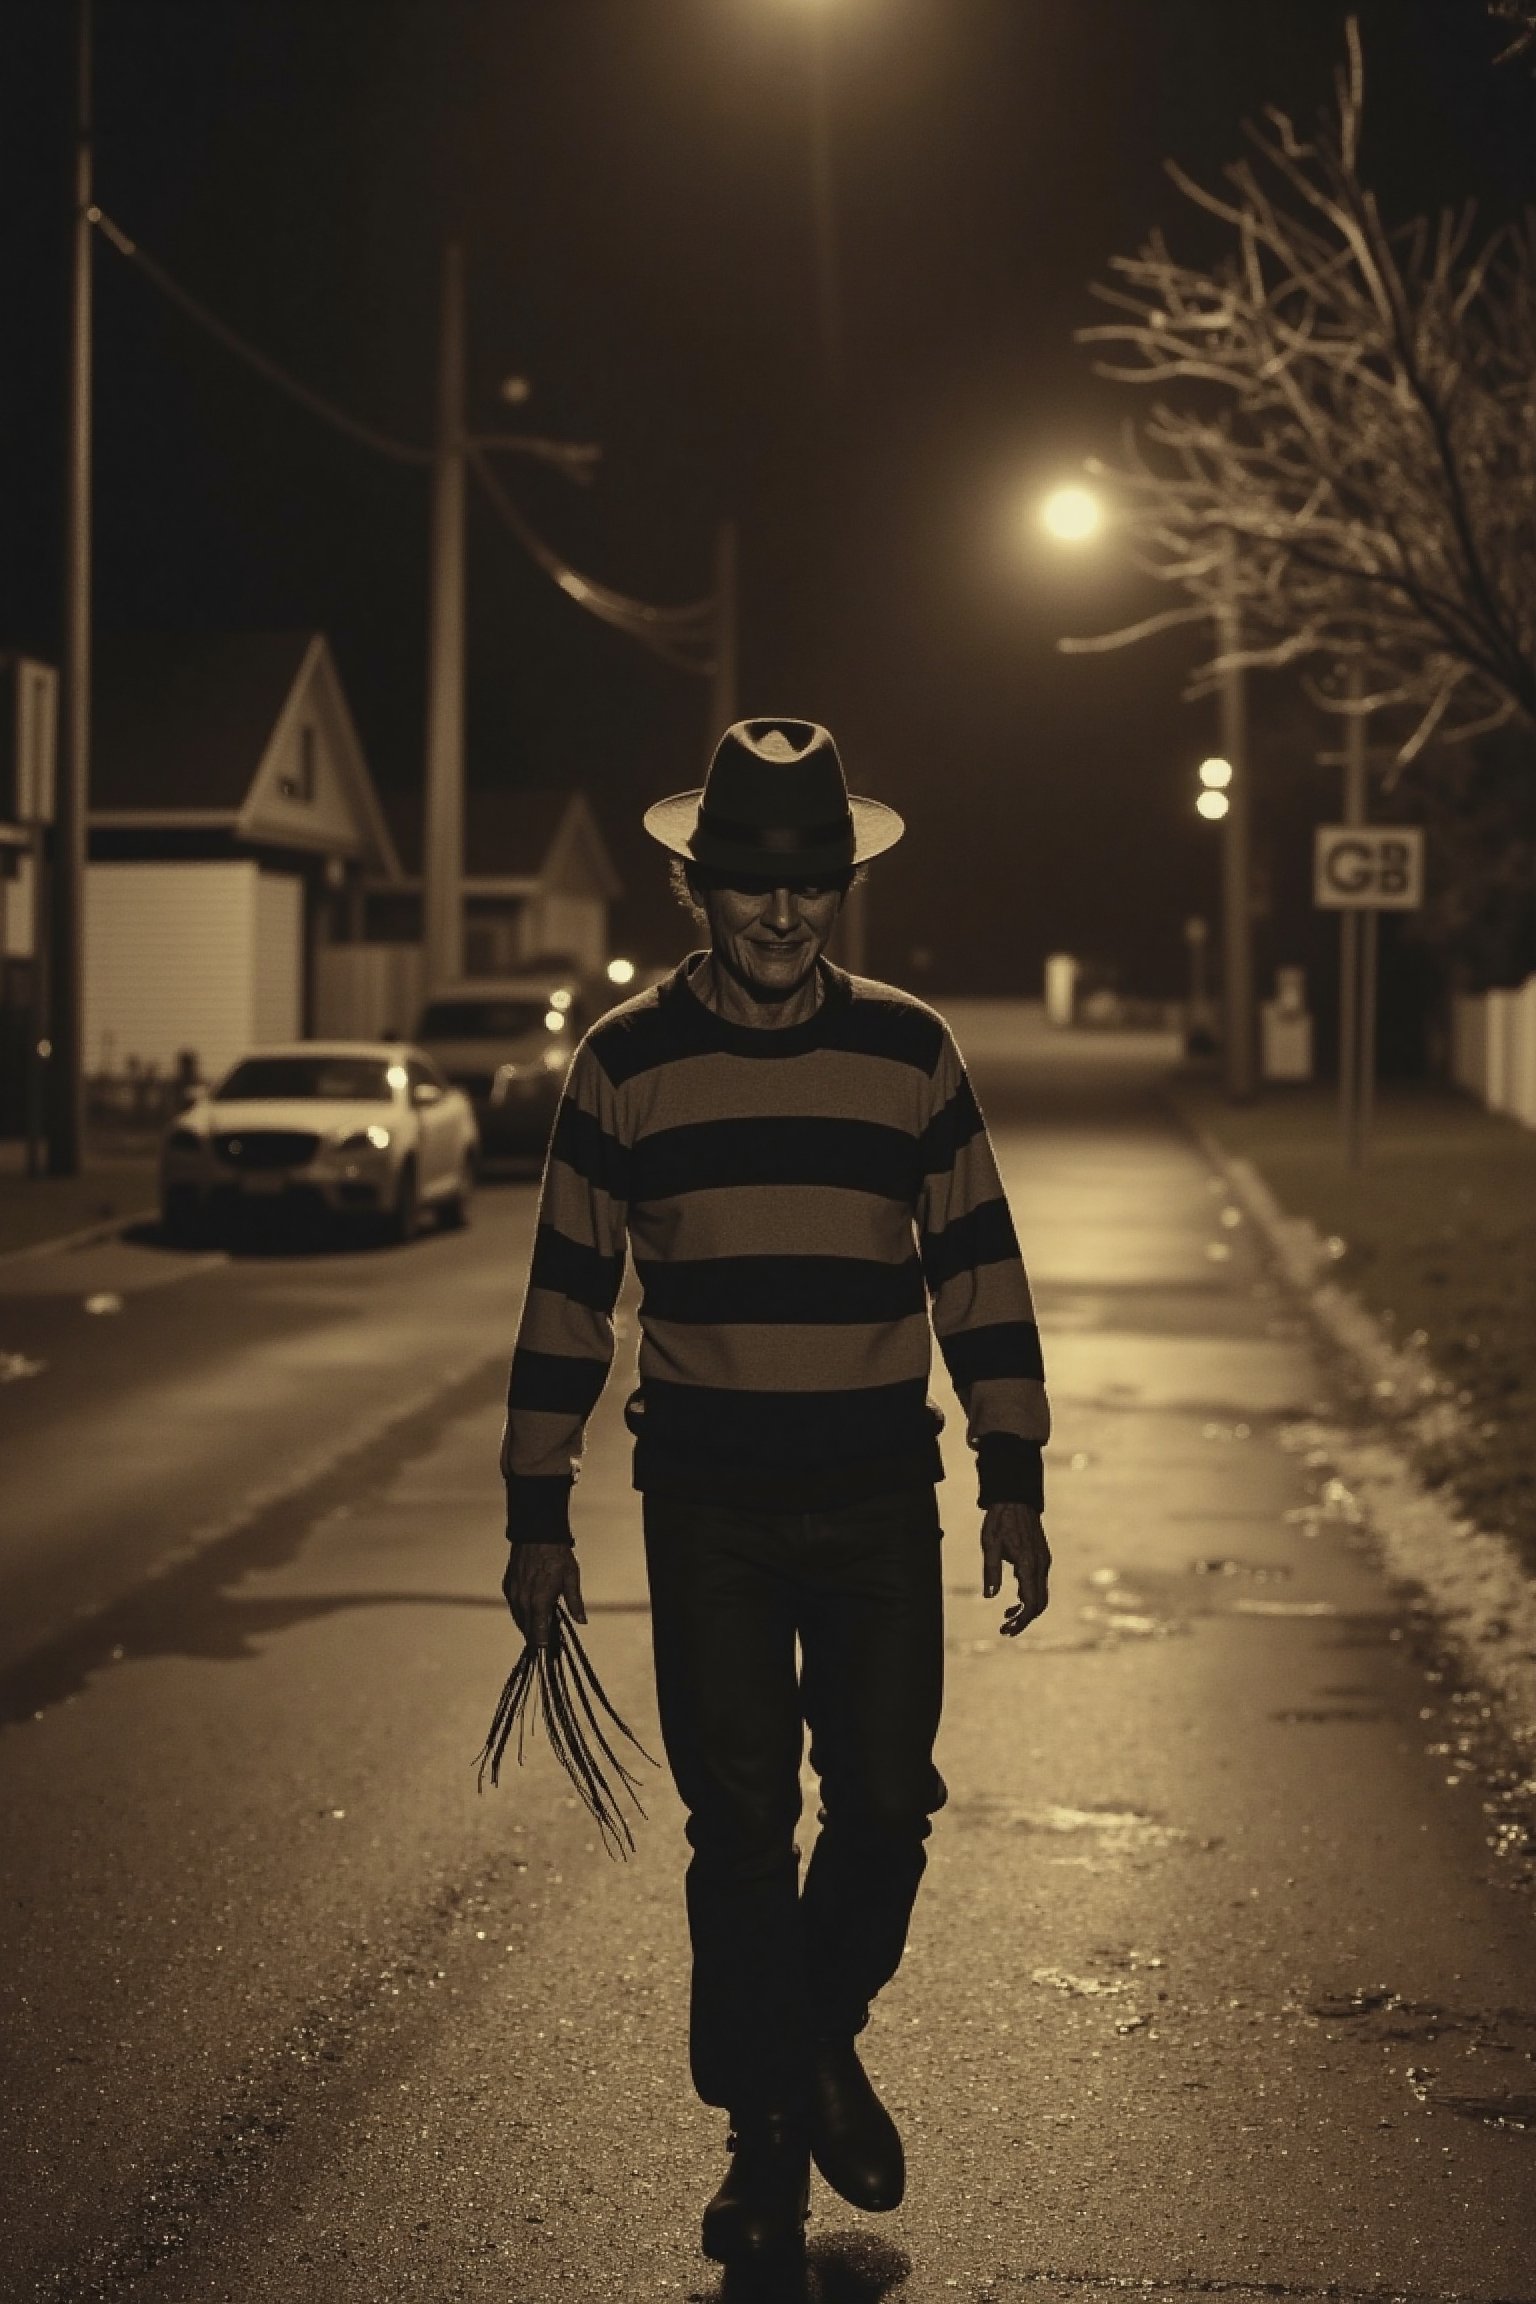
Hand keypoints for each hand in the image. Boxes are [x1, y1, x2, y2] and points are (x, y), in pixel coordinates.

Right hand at [503, 1541, 586, 1649]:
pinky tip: (530, 1613)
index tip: (548, 1652)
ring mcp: (513, 1594)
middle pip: (526, 1630)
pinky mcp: (508, 1586)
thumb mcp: (571, 1578)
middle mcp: (523, 1601)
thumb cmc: (557, 1556)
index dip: (543, 1646)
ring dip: (528, 1627)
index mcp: (539, 1602)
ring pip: (519, 1619)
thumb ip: (575, 1603)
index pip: (538, 1633)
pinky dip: (521, 1614)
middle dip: (536, 1639)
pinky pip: (514, 1607)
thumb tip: (582, 1622)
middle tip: (547, 1644)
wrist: (536, 1534)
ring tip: (539, 1632)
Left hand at [981, 1501, 1050, 1636]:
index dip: (1022, 1621)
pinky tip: (1015, 1599)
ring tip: (1007, 1616)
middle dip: (1024, 1620)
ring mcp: (1044, 1561)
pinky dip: (1029, 1595)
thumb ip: (991, 1572)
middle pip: (1040, 1604)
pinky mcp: (1042, 1557)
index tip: (1007, 1630)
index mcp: (1028, 1565)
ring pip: (1041, 1594)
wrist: (1016, 1498)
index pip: (1032, 1604)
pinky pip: (1039, 1583)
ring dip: (1026, 1609)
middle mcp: (1040, 1565)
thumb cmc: (1000, 1521)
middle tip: (1005, 1629)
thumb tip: (989, 1596)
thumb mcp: (989, 1546)